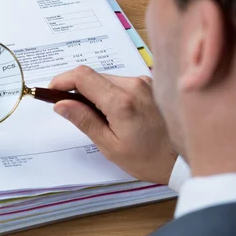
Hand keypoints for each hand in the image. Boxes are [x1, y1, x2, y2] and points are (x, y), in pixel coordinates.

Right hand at [48, 66, 177, 184]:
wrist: (183, 159)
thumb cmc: (148, 159)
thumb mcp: (110, 145)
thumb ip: (84, 121)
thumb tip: (60, 104)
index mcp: (122, 101)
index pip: (82, 76)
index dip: (61, 81)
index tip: (51, 93)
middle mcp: (134, 84)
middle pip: (92, 76)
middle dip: (75, 89)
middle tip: (68, 110)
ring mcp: (144, 82)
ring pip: (105, 78)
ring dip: (92, 92)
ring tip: (94, 117)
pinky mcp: (149, 85)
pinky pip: (119, 83)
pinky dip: (107, 93)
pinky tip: (111, 113)